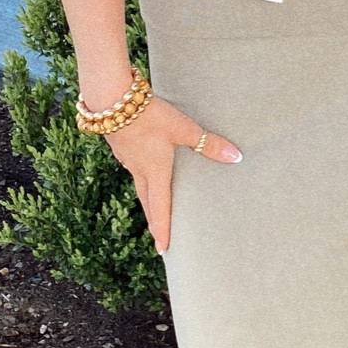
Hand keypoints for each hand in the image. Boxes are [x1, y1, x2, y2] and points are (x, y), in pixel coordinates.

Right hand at [105, 94, 240, 251]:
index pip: (160, 207)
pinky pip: (132, 166)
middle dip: (154, 219)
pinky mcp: (120, 144)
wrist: (111, 98)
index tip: (163, 248)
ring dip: (146, 199)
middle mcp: (138, 169)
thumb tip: (236, 157)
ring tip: (153, 206)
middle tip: (158, 237)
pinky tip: (141, 168)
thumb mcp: (182, 128)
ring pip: (139, 184)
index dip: (163, 228)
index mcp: (154, 171)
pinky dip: (140, 176)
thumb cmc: (149, 115)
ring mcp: (127, 157)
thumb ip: (208, 143)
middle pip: (147, 201)